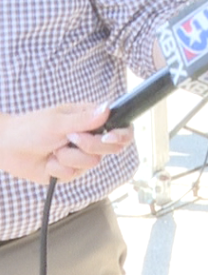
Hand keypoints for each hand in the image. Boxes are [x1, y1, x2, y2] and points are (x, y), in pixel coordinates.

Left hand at [0, 103, 132, 184]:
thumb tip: (108, 108)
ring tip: (53, 150)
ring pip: (91, 163)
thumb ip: (84, 119)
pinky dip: (58, 168)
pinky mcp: (70, 170)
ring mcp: (81, 155)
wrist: (7, 149)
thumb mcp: (57, 122)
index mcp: (91, 119)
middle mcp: (90, 137)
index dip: (122, 134)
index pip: (120, 127)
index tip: (110, 137)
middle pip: (110, 148)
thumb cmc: (29, 128)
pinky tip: (48, 161)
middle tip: (70, 138)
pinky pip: (74, 174)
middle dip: (89, 145)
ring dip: (69, 158)